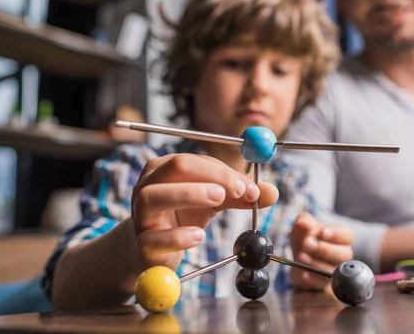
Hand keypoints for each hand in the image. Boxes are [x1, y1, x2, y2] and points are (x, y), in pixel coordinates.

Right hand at [130, 153, 278, 270]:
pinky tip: (199, 236)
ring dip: (190, 194)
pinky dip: (178, 237)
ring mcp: (140, 215)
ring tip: (219, 200)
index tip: (250, 188)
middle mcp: (147, 185)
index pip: (197, 161)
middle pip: (176, 167)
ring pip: (154, 196)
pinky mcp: (141, 245)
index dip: (226, 172)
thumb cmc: (182, 218)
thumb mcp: (214, 202)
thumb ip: (240, 196)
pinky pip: (154, 238)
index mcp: (164, 168)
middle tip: (238, 190)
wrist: (153, 252)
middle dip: (212, 176)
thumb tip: (272, 191)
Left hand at [289, 212, 353, 289]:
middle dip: (325, 249)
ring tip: (300, 257)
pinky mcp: (328, 294)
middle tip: (307, 244)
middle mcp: (342, 260)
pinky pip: (324, 293)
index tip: (323, 232)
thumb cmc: (304, 246)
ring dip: (316, 265)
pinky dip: (312, 281)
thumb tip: (303, 222)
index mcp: (341, 241)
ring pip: (334, 273)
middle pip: (344, 255)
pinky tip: (303, 275)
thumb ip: (303, 223)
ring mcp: (337, 278)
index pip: (348, 236)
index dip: (337, 234)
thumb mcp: (300, 231)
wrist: (297, 268)